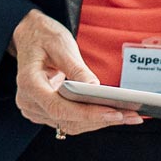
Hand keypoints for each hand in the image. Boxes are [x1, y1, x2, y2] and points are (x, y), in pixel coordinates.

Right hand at [9, 10, 143, 136]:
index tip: (113, 112)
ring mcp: (35, 110)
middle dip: (102, 120)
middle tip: (132, 116)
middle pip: (68, 121)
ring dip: (100, 122)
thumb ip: (76, 68)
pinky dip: (92, 119)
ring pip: (71, 125)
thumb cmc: (43, 36)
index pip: (59, 108)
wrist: (29, 36)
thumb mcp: (61, 45)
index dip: (87, 113)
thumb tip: (95, 88)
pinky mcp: (45, 113)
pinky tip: (114, 114)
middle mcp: (28, 102)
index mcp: (29, 83)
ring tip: (130, 116)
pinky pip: (70, 121)